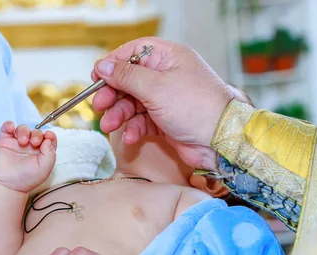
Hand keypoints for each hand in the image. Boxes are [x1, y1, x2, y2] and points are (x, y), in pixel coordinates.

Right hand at [0, 122, 56, 192]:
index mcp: (42, 152)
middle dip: (37, 134)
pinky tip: (10, 128)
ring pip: (23, 128)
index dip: (50, 135)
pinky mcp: (5, 141)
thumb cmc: (27, 178)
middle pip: (36, 132)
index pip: (48, 138)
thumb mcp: (44, 168)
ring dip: (24, 131)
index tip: (48, 136)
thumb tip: (48, 140)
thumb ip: (50, 154)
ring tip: (22, 142)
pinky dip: (8, 125)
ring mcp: (17, 142)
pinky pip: (7, 128)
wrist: (8, 184)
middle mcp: (31, 146)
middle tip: (34, 142)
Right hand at [91, 37, 233, 170]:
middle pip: (128, 80)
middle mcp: (166, 76)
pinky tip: (130, 136)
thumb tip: (103, 66)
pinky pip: (141, 121)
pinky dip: (133, 128)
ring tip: (110, 126)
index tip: (96, 77)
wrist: (220, 141)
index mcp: (168, 58)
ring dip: (119, 114)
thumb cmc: (197, 107)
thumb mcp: (156, 87)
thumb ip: (126, 76)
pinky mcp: (165, 120)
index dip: (113, 64)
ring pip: (132, 103)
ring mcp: (165, 99)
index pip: (133, 53)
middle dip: (112, 94)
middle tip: (99, 106)